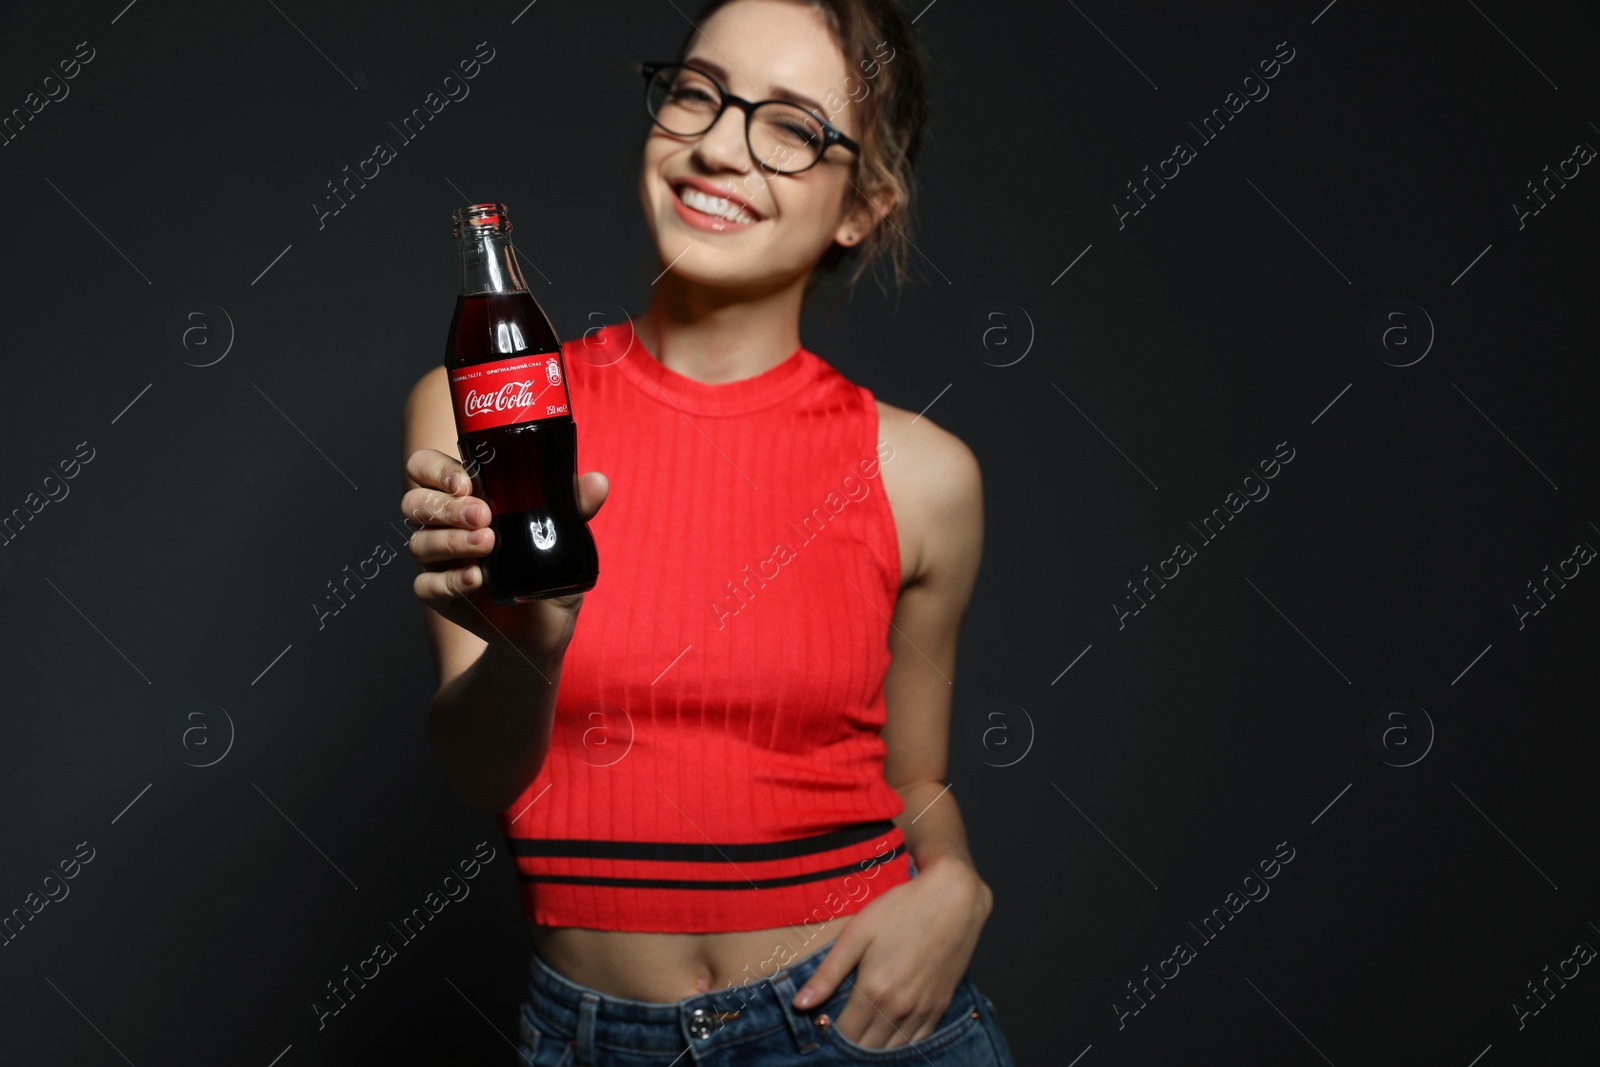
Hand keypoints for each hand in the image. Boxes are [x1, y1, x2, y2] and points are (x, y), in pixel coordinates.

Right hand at [400, 447, 608, 663]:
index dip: (436, 469)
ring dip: (451, 541)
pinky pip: (426, 587)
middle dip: (446, 506)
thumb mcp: (567, 536)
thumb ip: (576, 506)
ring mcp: (439, 562)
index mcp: (466, 498)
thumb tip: (598, 482)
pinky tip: (476, 578)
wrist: (546, 624)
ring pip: (420, 543)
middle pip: (415, 503)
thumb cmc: (548, 567)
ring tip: (488, 544)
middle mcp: (445, 526)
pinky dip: (449, 581)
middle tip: (483, 514)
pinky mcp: (442, 597)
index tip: (466, 481)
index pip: (426, 469)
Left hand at [792, 859, 993, 1049]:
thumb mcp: (857, 934)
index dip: (828, 1037)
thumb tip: (800, 1005)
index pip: (844, 1036)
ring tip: (859, 1039)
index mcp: (874, 991)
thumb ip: (828, 973)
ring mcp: (923, 1010)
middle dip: (848, 1047)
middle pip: (867, 1048)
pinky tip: (887, 1039)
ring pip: (893, 1050)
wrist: (953, 898)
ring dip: (873, 1050)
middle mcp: (900, 1008)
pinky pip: (917, 1042)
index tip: (819, 1028)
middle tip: (835, 1037)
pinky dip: (899, 1047)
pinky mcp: (940, 1006)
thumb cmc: (901, 909)